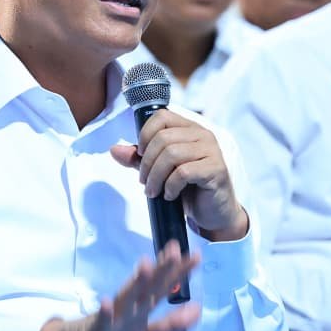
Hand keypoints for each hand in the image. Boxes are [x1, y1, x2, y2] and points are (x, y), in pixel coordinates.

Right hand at [39, 241, 202, 330]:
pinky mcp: (99, 328)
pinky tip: (107, 302)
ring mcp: (115, 315)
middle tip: (175, 248)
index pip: (164, 286)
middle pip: (150, 286)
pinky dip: (106, 311)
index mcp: (144, 306)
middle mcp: (131, 305)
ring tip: (146, 265)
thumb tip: (198, 309)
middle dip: (162, 268)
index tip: (196, 255)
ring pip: (127, 297)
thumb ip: (172, 324)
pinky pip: (103, 320)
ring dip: (136, 282)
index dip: (180, 272)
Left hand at [110, 110, 247, 241]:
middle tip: (144, 182)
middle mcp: (203, 134)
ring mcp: (212, 150)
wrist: (212, 213)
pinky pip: (184, 172)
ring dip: (156, 177)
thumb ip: (139, 159)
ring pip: (172, 154)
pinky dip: (171, 186)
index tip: (140, 155)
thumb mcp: (159, 171)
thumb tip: (114, 150)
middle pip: (163, 138)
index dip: (145, 134)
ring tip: (154, 191)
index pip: (162, 117)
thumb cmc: (188, 189)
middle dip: (147, 163)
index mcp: (189, 128)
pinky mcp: (216, 169)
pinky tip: (170, 195)